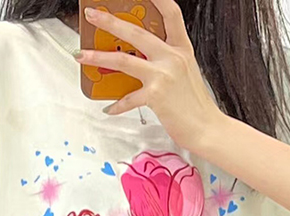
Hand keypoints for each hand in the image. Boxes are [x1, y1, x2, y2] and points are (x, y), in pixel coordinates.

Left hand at [75, 0, 225, 150]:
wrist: (207, 128)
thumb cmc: (195, 104)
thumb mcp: (184, 72)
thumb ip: (166, 60)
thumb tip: (138, 57)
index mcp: (181, 48)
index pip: (170, 13)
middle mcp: (172, 57)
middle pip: (136, 31)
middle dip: (110, 21)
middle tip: (92, 15)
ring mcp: (163, 75)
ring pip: (124, 59)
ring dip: (98, 56)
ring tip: (82, 55)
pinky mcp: (156, 96)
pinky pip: (128, 97)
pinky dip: (116, 104)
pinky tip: (108, 107)